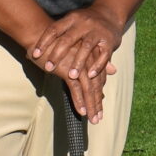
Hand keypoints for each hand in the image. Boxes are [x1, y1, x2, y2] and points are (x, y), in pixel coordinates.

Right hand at [27, 5, 123, 121]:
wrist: (40, 36)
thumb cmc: (57, 43)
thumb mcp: (78, 52)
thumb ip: (98, 61)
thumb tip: (115, 69)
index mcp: (91, 57)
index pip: (99, 79)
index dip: (99, 94)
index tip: (100, 108)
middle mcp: (88, 62)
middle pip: (96, 86)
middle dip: (97, 103)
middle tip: (98, 118)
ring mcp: (79, 66)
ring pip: (89, 89)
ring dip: (91, 105)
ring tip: (93, 119)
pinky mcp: (68, 70)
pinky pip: (76, 89)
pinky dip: (79, 100)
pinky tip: (81, 111)